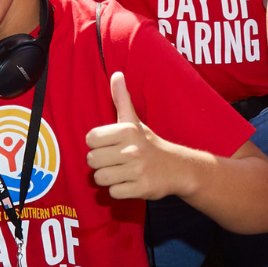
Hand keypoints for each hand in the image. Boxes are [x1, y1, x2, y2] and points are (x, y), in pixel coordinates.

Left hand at [86, 72, 176, 199]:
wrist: (176, 167)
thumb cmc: (148, 143)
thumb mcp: (135, 121)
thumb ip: (122, 99)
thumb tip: (116, 74)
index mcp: (127, 130)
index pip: (90, 139)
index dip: (98, 144)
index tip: (111, 145)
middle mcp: (132, 149)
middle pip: (92, 160)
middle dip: (101, 163)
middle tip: (116, 160)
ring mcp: (137, 170)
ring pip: (100, 178)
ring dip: (108, 178)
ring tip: (121, 172)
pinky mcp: (141, 189)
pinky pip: (113, 192)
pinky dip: (119, 190)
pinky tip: (129, 182)